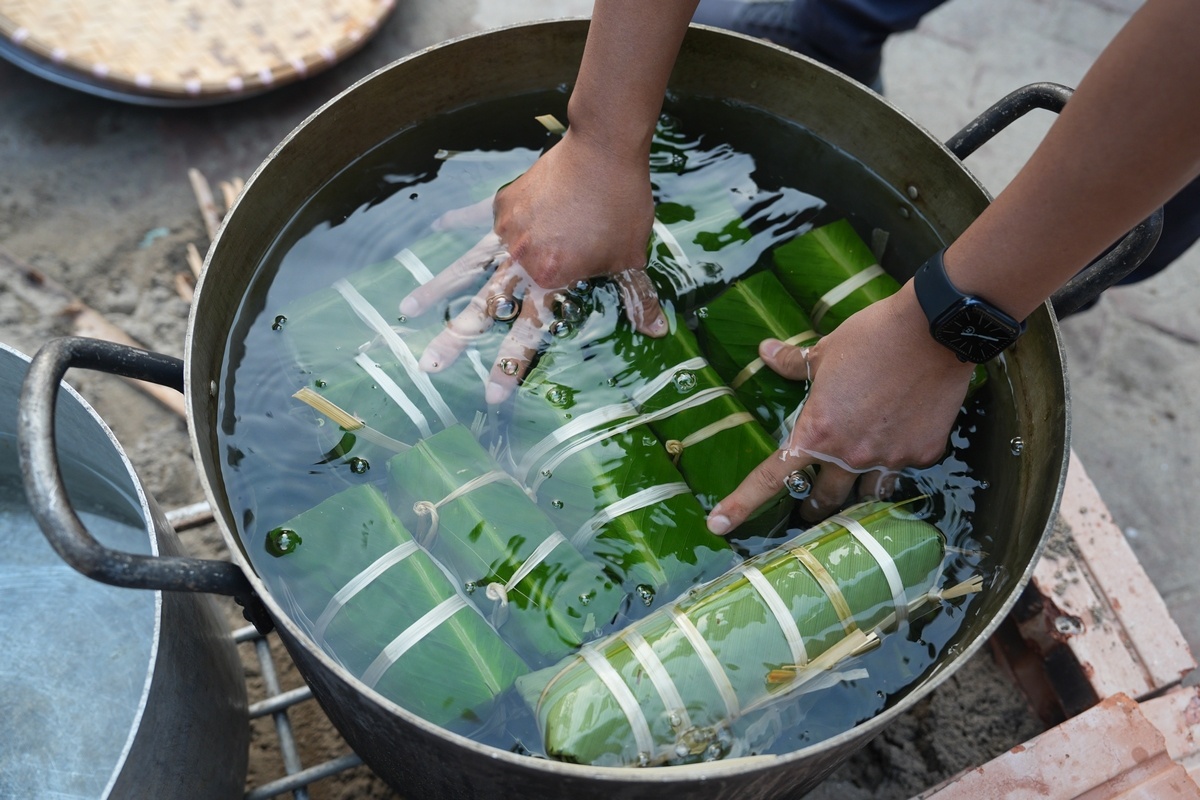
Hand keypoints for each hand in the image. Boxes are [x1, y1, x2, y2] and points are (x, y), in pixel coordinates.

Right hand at [399, 129, 668, 402]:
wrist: (602, 150)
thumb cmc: (621, 206)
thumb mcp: (631, 257)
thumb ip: (637, 297)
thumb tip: (658, 331)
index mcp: (552, 280)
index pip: (527, 333)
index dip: (509, 366)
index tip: (490, 397)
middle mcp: (522, 261)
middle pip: (482, 308)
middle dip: (454, 340)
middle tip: (427, 366)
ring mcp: (507, 231)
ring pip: (466, 268)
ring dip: (436, 290)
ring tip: (407, 310)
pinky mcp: (503, 204)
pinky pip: (475, 217)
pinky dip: (456, 221)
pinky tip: (435, 227)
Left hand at [705, 283, 976, 533]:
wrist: (933, 331)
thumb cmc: (872, 336)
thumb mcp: (825, 350)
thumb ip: (794, 362)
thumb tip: (766, 352)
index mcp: (816, 433)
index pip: (770, 478)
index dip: (741, 504)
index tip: (718, 526)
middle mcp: (849, 455)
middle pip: (824, 500)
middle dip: (814, 507)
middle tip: (809, 506)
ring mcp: (888, 457)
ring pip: (867, 496)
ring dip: (857, 496)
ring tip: (855, 494)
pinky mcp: (922, 453)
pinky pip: (902, 466)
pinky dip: (896, 460)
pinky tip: (899, 445)